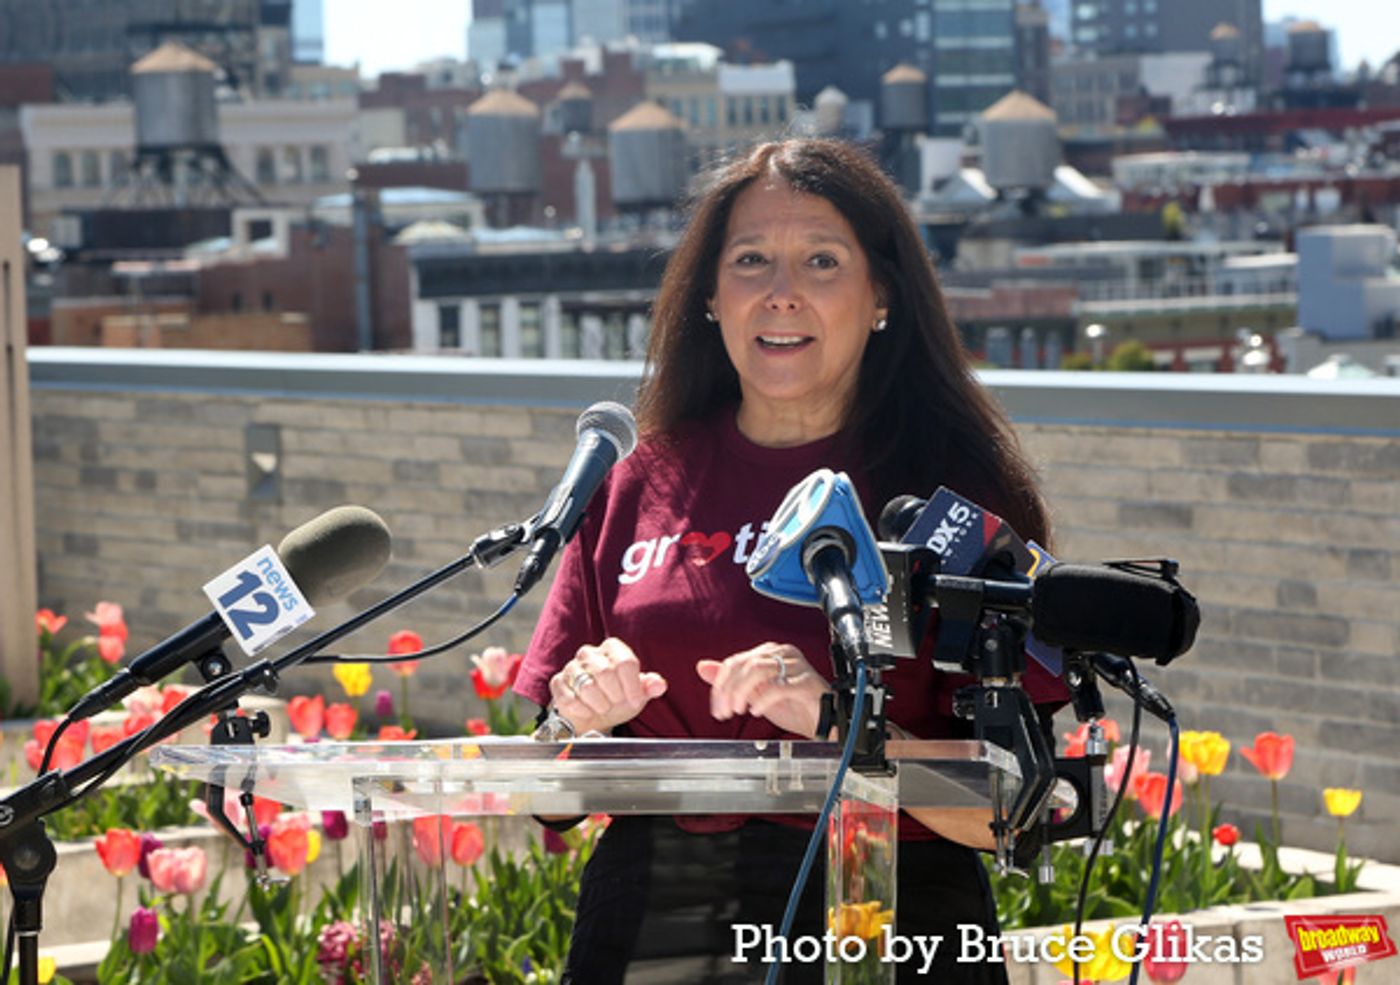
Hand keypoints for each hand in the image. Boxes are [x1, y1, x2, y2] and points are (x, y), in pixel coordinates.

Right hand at [548, 637, 666, 735]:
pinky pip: (569, 698)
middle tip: (615, 703)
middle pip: (605, 672)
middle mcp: (590, 653)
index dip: (632, 686)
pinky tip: (588, 711)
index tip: (634, 700)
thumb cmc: (618, 700)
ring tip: (603, 707)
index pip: (625, 662)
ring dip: (599, 704)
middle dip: (614, 695)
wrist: (594, 718)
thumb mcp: (638, 694)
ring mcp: (571, 667)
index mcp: (613, 649)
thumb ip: (650, 687)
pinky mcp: (558, 682)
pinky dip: (582, 710)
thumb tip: (659, 684)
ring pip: (586, 686)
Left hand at [696, 643, 827, 738]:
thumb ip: (731, 680)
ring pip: (758, 670)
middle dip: (728, 691)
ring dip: (742, 693)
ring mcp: (796, 664)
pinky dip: (763, 699)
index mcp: (769, 652)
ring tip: (738, 711)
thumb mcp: (755, 694)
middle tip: (723, 713)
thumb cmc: (794, 706)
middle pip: (744, 664)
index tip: (716, 707)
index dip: (720, 685)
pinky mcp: (806, 680)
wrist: (824, 721)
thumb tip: (703, 667)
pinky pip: (779, 686)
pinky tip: (757, 711)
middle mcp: (782, 653)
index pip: (735, 662)